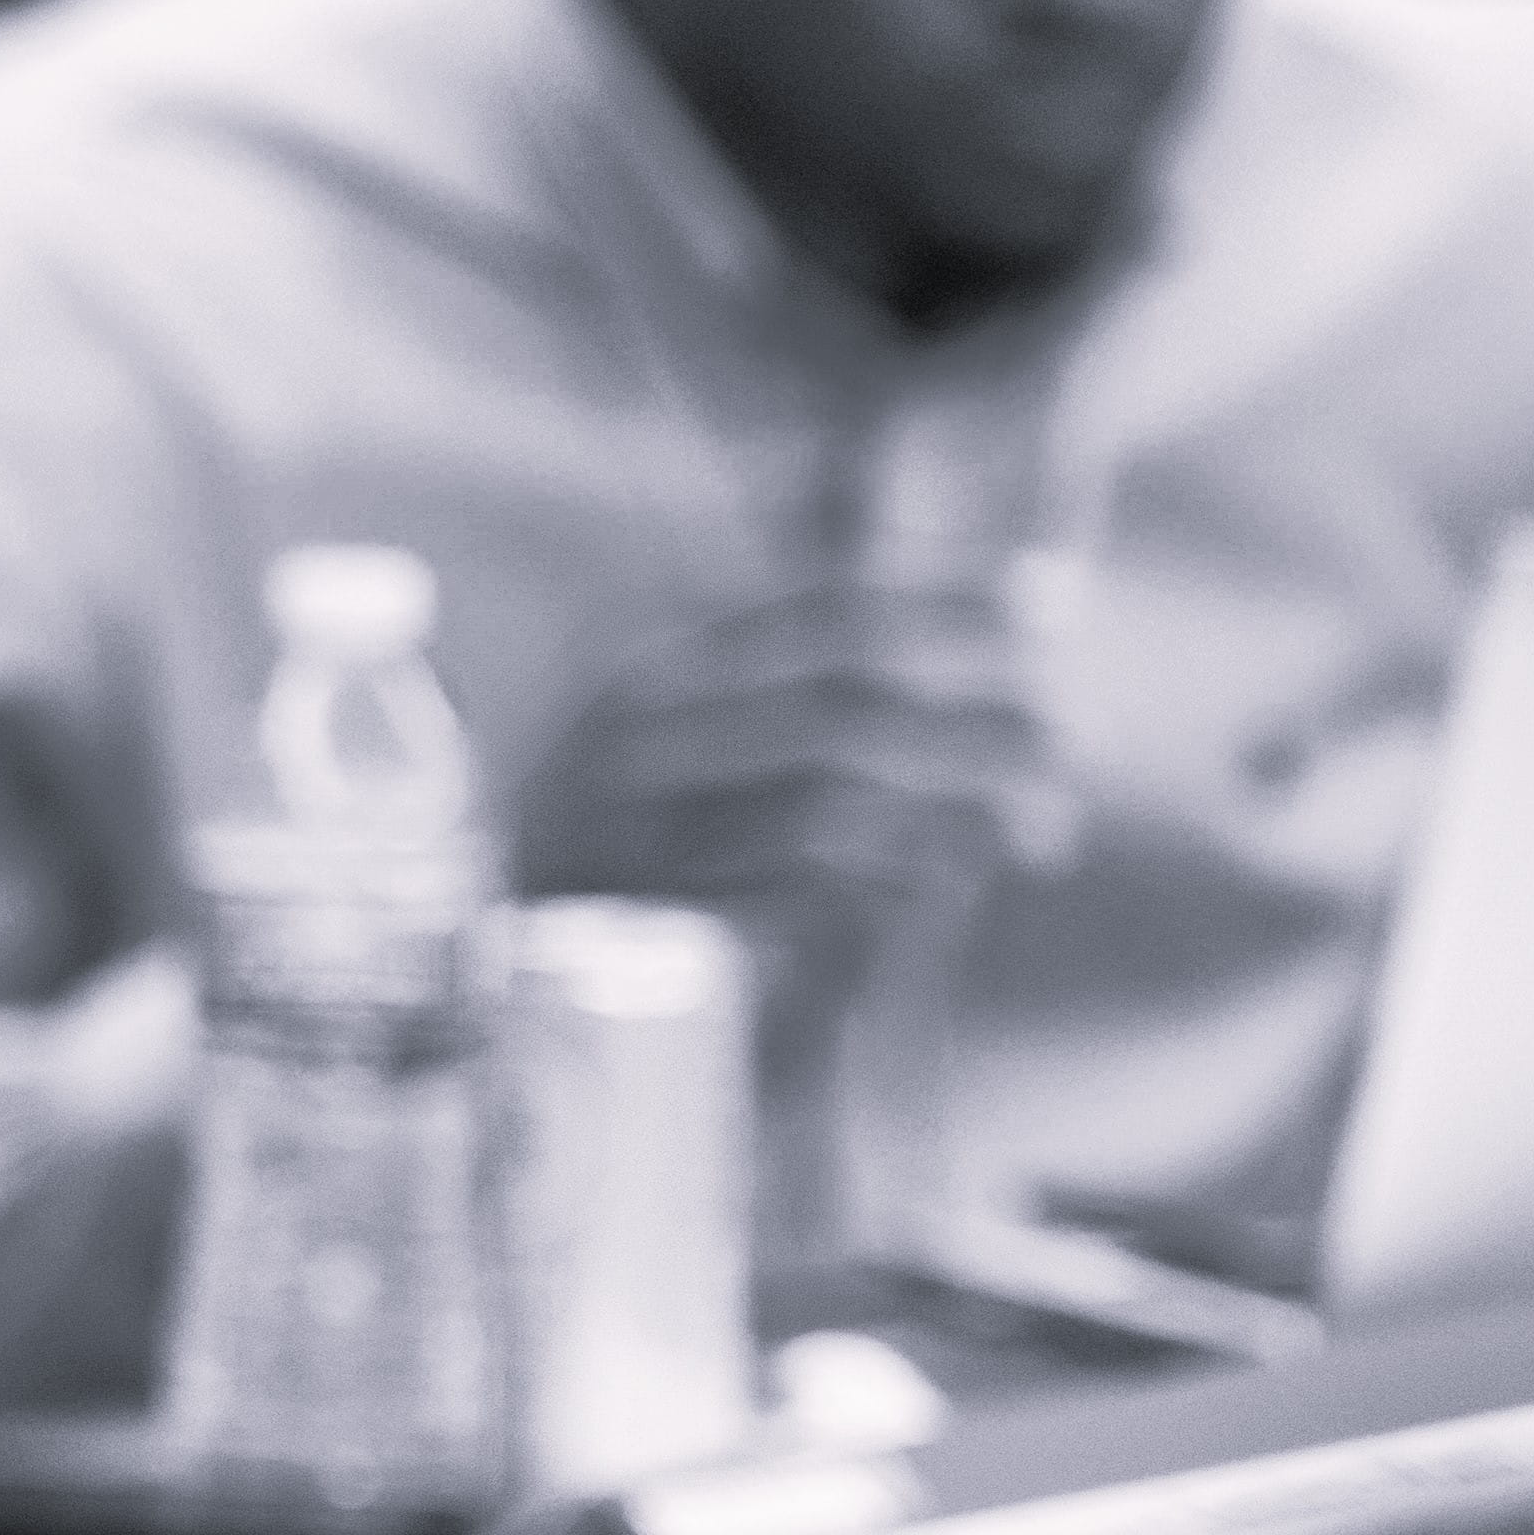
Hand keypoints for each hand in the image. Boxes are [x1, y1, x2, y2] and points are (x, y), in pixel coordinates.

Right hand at [511, 581, 1074, 947]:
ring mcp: (641, 828)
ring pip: (835, 801)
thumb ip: (769, 674)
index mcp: (652, 664)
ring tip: (1042, 826)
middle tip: (1068, 736)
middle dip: (979, 718)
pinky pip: (797, 892)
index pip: (826, 611)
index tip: (1052, 605)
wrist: (465, 932)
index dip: (951, 602)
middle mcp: (641, 736)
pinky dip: (890, 884)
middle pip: (849, 706)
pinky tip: (948, 882)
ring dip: (959, 814)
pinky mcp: (651, 913)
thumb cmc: (592, 820)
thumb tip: (926, 623)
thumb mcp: (661, 721)